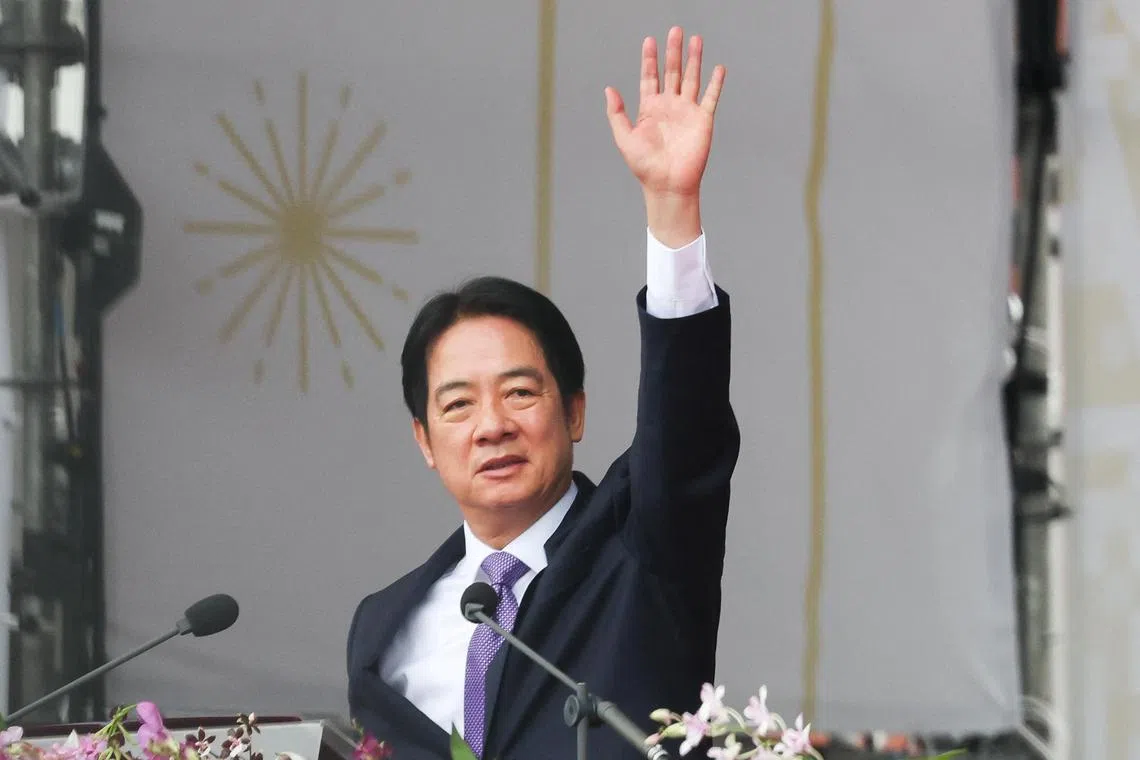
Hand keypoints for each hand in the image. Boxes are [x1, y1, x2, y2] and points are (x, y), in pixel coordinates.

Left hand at [605, 27, 724, 244]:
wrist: (667, 185)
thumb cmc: (644, 166)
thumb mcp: (624, 138)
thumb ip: (617, 113)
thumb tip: (608, 89)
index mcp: (650, 108)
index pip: (650, 77)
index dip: (650, 59)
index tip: (649, 40)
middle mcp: (669, 106)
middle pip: (672, 72)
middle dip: (673, 51)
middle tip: (675, 30)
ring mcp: (687, 112)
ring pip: (691, 78)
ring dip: (694, 59)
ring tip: (695, 39)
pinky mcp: (703, 120)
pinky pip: (711, 97)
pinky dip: (716, 83)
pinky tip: (718, 68)